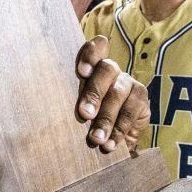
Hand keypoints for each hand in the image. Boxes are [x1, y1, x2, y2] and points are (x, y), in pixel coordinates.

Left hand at [75, 36, 150, 151]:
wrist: (109, 134)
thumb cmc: (82, 115)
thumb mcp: (72, 105)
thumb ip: (67, 100)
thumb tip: (49, 110)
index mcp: (91, 66)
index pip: (95, 48)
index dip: (91, 53)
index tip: (82, 71)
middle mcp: (112, 70)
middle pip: (106, 70)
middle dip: (94, 93)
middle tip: (84, 114)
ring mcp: (128, 83)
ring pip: (118, 95)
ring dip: (106, 119)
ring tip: (95, 138)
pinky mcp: (141, 100)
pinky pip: (131, 114)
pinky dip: (118, 131)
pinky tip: (109, 144)